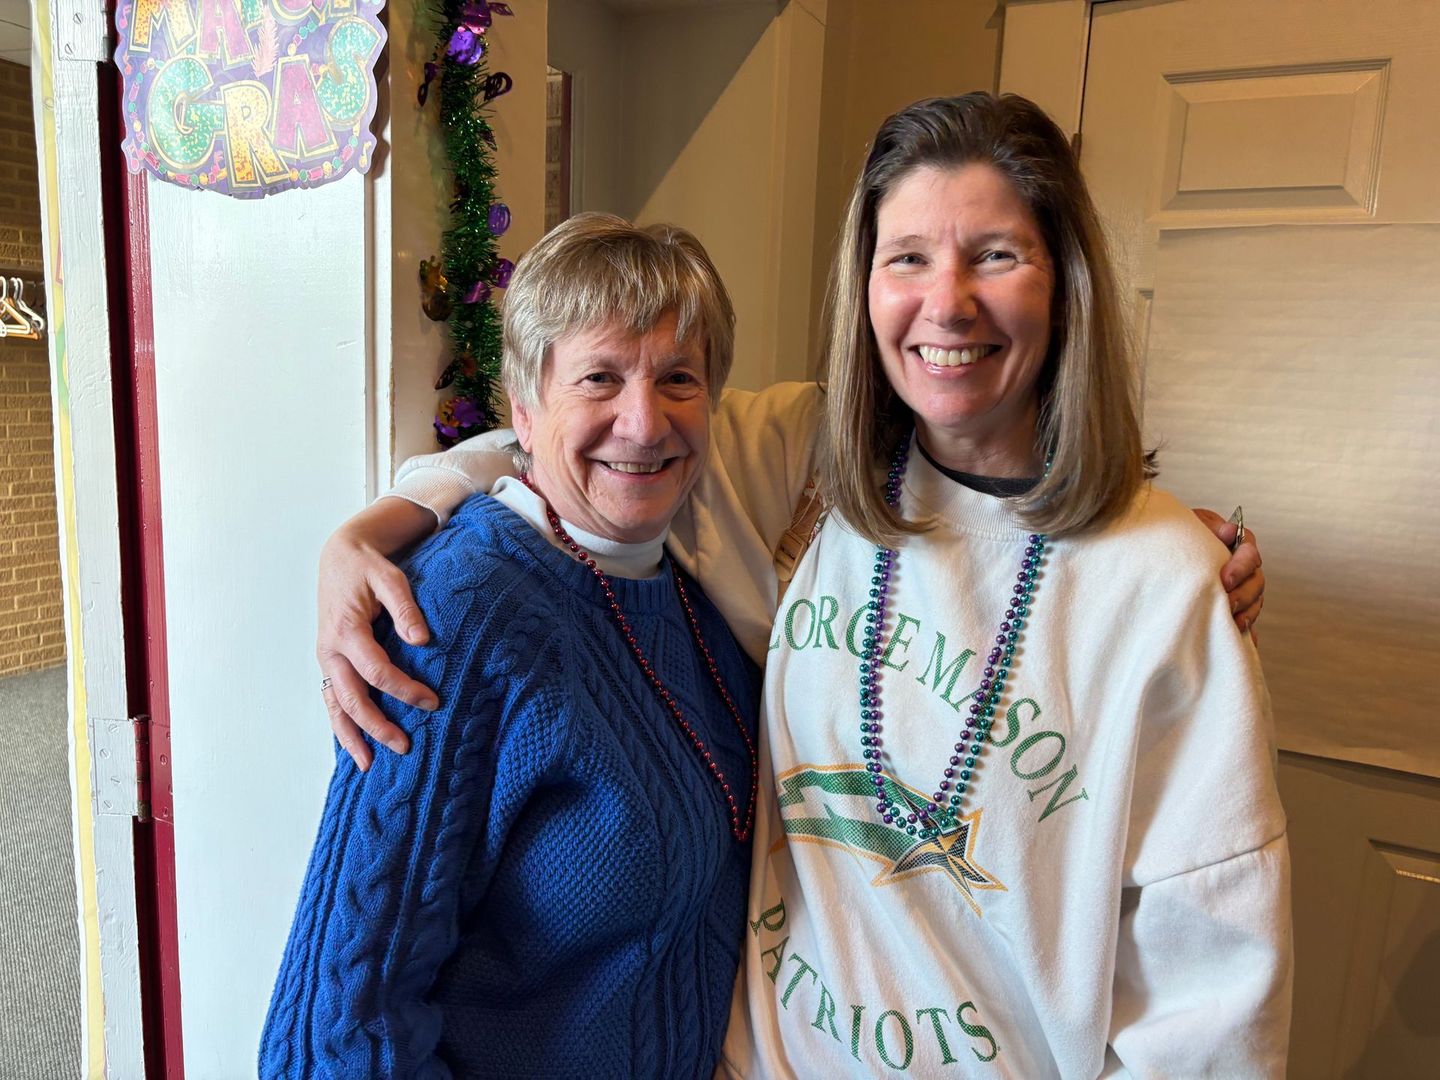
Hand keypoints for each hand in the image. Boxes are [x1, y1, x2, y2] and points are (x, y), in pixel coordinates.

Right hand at [317, 502, 440, 769]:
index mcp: (346, 631)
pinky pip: (333, 698)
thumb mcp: (390, 579)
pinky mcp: (330, 662)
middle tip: (405, 748)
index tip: (433, 702)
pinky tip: (356, 745)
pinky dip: (342, 724)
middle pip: (352, 699)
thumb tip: (422, 640)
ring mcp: (326, 659)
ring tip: (370, 765)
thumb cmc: (369, 568)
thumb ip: (406, 608)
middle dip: (377, 727)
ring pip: (335, 706)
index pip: (377, 671)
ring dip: (351, 736)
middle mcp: (330, 650)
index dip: (405, 690)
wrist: (340, 557)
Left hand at [1193, 508, 1263, 640]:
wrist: (1170, 551)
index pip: (1250, 553)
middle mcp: (1245, 570)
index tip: (1225, 579)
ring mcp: (1242, 591)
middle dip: (1243, 594)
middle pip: (1256, 582)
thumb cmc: (1184, 535)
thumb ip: (1211, 527)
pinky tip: (1242, 643)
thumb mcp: (1193, 524)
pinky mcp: (1235, 610)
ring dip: (1246, 614)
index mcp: (1238, 546)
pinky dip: (1246, 635)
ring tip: (1233, 624)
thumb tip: (1229, 531)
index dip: (1241, 567)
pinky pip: (1246, 624)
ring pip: (1254, 604)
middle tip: (1228, 603)